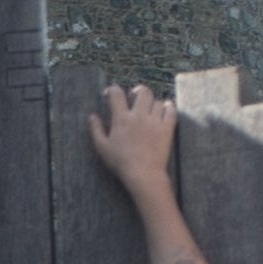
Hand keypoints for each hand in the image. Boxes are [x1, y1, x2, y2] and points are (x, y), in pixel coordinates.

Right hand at [89, 84, 177, 198]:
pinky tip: (165, 109)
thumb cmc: (120, 162)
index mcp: (121, 118)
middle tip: (135, 97)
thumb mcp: (102, 147)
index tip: (110, 94)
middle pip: (142, 92)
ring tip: (149, 109)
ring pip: (157, 101)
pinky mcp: (167, 128)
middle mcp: (139, 115)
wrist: (143, 174)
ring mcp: (154, 121)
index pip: (116, 93)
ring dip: (152, 103)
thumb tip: (92, 116)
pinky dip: (169, 107)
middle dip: (138, 91)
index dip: (112, 90)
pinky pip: (171, 110)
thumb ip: (96, 129)